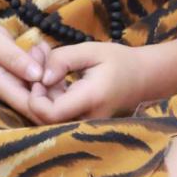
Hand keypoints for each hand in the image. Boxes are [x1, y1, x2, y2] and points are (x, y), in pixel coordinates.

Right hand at [0, 21, 43, 118]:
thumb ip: (14, 59)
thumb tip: (38, 76)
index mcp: (6, 90)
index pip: (34, 109)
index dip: (49, 98)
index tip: (48, 72)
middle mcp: (16, 93)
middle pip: (47, 101)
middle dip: (54, 79)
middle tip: (42, 54)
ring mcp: (23, 87)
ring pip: (51, 87)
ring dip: (52, 67)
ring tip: (37, 46)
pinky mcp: (27, 78)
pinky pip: (47, 75)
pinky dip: (49, 61)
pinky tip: (40, 46)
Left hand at [27, 41, 153, 122]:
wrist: (143, 79)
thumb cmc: (119, 61)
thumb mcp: (91, 50)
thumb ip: (63, 60)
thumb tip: (41, 77)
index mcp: (90, 99)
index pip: (51, 113)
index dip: (35, 97)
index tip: (38, 76)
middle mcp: (86, 119)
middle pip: (45, 119)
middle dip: (34, 92)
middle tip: (37, 60)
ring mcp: (84, 125)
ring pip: (49, 118)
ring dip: (41, 92)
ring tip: (44, 59)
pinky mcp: (80, 123)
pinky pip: (58, 115)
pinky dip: (50, 95)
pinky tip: (53, 73)